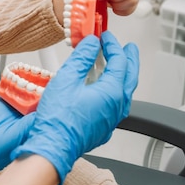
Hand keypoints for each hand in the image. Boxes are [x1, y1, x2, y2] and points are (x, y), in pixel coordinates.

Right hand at [11, 31, 138, 184]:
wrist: (53, 147)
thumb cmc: (58, 119)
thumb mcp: (67, 78)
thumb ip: (82, 57)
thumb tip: (91, 43)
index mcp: (112, 91)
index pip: (119, 61)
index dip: (113, 46)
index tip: (105, 37)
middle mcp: (117, 106)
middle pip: (130, 76)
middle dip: (129, 60)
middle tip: (127, 49)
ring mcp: (111, 119)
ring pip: (124, 93)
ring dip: (122, 76)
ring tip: (114, 67)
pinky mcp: (103, 129)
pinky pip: (115, 106)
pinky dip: (113, 92)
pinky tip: (102, 91)